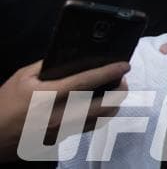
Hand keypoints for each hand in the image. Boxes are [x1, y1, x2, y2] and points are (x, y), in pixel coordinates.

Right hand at [0, 61, 128, 160]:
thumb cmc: (5, 104)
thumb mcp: (22, 78)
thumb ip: (48, 65)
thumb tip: (71, 57)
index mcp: (48, 96)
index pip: (87, 82)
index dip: (109, 72)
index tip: (124, 65)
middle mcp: (59, 116)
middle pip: (103, 105)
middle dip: (120, 90)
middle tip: (123, 79)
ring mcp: (62, 131)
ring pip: (101, 119)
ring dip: (113, 104)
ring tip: (115, 91)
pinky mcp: (62, 140)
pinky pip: (89, 127)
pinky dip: (100, 115)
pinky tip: (101, 105)